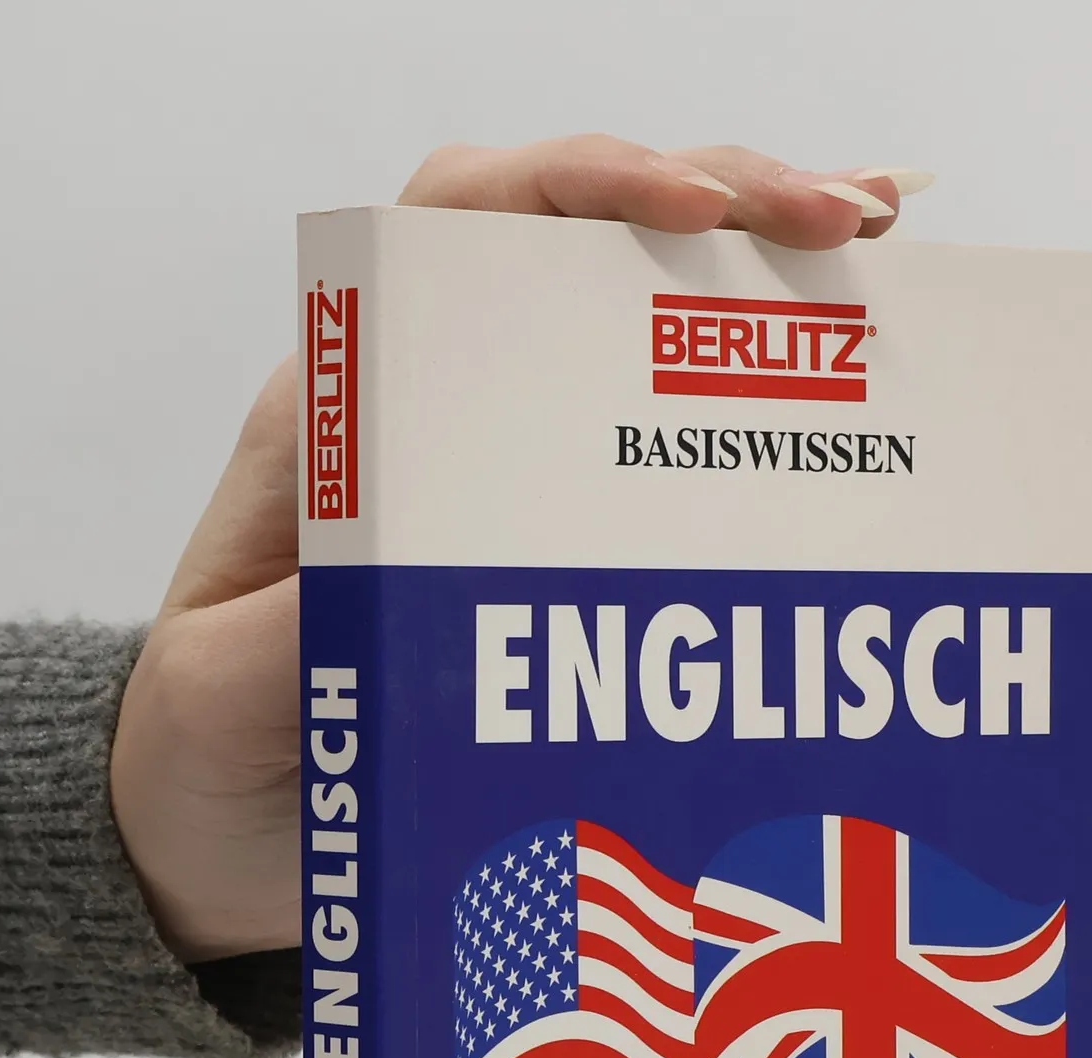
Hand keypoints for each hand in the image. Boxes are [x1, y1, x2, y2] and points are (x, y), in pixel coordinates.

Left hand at [111, 137, 931, 962]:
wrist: (213, 839)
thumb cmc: (204, 756)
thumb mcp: (229, 699)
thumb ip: (310, 625)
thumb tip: (417, 552)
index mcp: (342, 414)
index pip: (461, 223)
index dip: (586, 185)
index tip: (701, 207)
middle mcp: (430, 414)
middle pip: (579, 242)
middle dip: (725, 202)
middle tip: (858, 223)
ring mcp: (498, 474)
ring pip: (635, 326)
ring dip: (761, 282)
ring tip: (888, 264)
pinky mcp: (544, 545)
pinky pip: (659, 450)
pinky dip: (753, 412)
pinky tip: (847, 387)